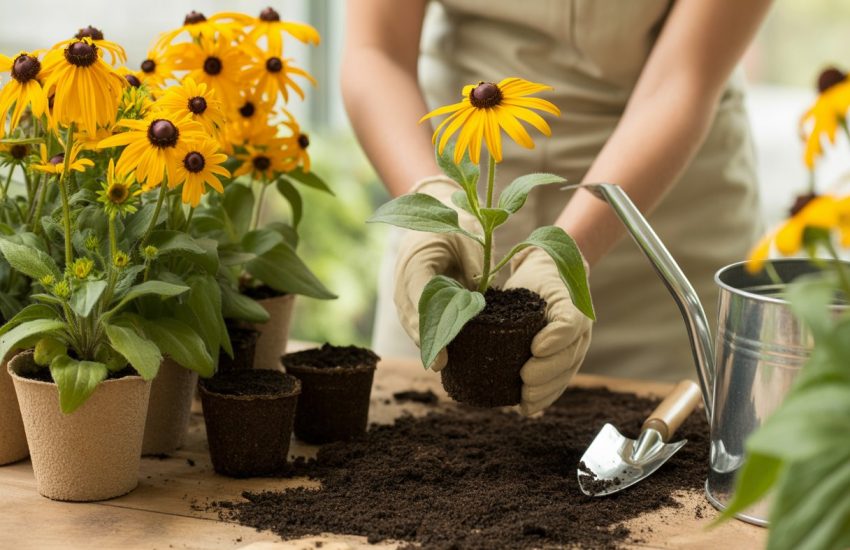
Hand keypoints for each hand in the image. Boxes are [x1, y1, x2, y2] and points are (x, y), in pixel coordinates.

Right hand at [393, 175, 482, 369]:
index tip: (440, 351)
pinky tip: (443, 353)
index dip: (429, 328)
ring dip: (425, 342)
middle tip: (440, 364)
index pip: (420, 301)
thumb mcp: (468, 237)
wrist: (432, 207)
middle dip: (425, 342)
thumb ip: (474, 267)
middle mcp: (404, 280)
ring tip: (441, 364)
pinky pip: (417, 320)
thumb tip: (480, 300)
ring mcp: (404, 291)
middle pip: (412, 318)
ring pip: (412, 323)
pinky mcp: (411, 298)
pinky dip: (428, 335)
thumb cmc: (453, 219)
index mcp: (416, 262)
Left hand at [504, 248, 592, 415]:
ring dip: (547, 390)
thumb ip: (515, 289)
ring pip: (566, 373)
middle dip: (547, 372)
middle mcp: (579, 328)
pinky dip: (545, 397)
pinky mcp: (564, 359)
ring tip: (525, 400)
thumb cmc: (534, 278)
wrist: (550, 277)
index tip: (535, 349)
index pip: (570, 323)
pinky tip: (527, 408)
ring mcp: (575, 346)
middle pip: (569, 355)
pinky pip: (559, 381)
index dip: (555, 339)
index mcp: (572, 304)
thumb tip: (468, 304)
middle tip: (525, 379)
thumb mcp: (528, 275)